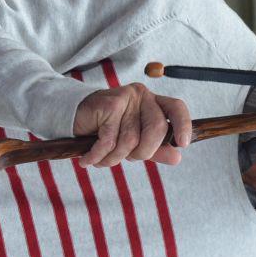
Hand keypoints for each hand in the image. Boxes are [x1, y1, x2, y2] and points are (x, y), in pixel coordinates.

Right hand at [73, 83, 191, 167]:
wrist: (72, 117)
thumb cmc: (106, 130)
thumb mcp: (134, 142)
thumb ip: (155, 149)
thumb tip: (177, 158)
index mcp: (153, 103)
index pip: (176, 108)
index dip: (183, 125)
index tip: (183, 144)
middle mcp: (142, 96)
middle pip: (156, 129)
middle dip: (141, 153)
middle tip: (125, 159)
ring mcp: (126, 98)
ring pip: (130, 140)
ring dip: (113, 158)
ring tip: (101, 159)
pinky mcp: (109, 104)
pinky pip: (109, 141)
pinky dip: (98, 156)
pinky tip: (88, 159)